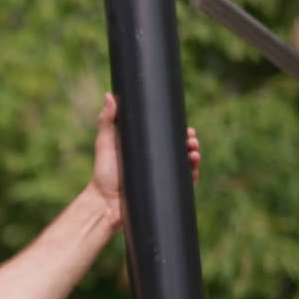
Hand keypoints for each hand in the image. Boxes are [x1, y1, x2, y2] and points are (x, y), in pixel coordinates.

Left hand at [88, 92, 201, 228]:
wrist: (105, 203)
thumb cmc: (104, 173)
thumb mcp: (106, 143)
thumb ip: (107, 120)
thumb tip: (110, 95)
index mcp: (145, 150)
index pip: (167, 137)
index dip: (178, 131)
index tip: (185, 126)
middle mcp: (155, 163)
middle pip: (179, 150)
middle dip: (190, 143)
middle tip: (191, 138)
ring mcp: (160, 177)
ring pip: (185, 165)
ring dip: (194, 156)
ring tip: (194, 152)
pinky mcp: (164, 191)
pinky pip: (184, 184)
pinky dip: (192, 174)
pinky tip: (193, 167)